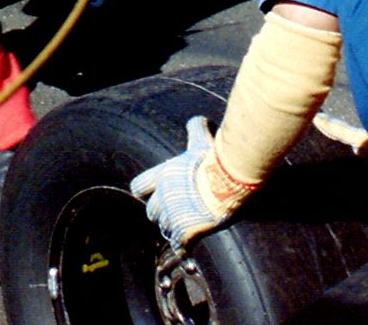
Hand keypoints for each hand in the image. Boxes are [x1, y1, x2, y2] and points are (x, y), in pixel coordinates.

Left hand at [129, 116, 252, 247]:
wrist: (229, 180)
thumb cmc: (214, 159)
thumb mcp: (201, 142)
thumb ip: (195, 130)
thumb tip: (198, 118)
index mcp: (162, 177)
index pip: (139, 187)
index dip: (145, 192)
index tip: (154, 194)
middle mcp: (163, 197)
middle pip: (151, 212)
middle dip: (161, 213)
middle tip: (176, 213)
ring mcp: (174, 216)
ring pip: (164, 229)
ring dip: (173, 229)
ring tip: (186, 228)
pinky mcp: (187, 232)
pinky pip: (179, 246)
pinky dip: (183, 248)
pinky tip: (188, 249)